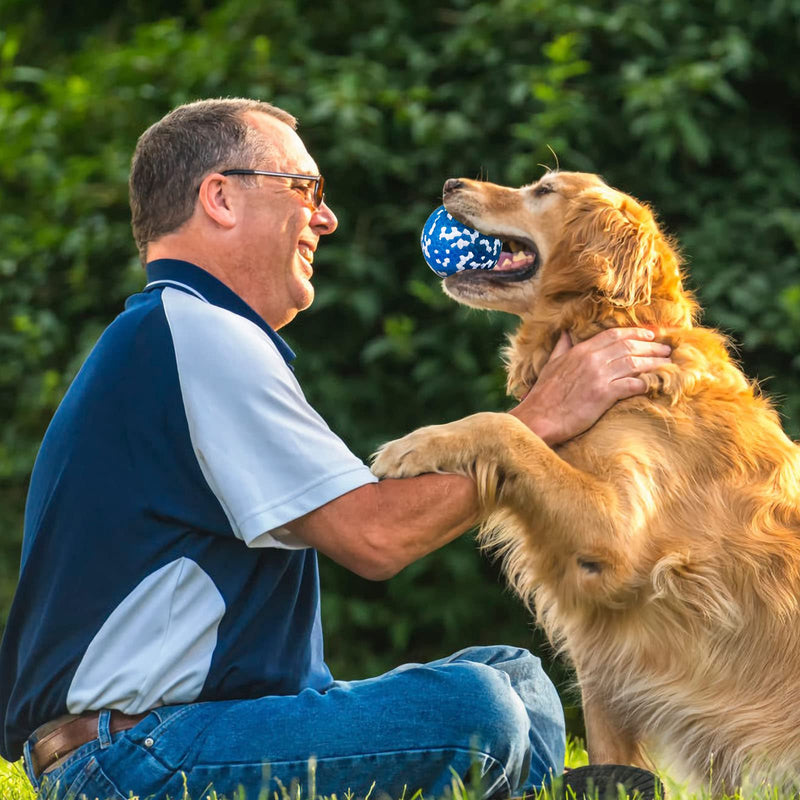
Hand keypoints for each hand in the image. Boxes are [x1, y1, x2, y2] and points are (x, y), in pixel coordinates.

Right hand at [509, 328, 671, 445]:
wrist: (539, 418)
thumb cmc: (544, 394)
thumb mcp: (551, 364)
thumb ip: (562, 347)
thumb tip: (567, 333)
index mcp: (580, 350)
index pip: (614, 335)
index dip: (636, 333)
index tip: (651, 334)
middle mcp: (591, 359)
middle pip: (629, 347)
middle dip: (652, 346)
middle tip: (667, 349)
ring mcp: (598, 376)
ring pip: (634, 363)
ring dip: (654, 363)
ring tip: (669, 365)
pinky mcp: (603, 395)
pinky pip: (632, 384)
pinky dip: (646, 382)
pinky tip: (656, 384)